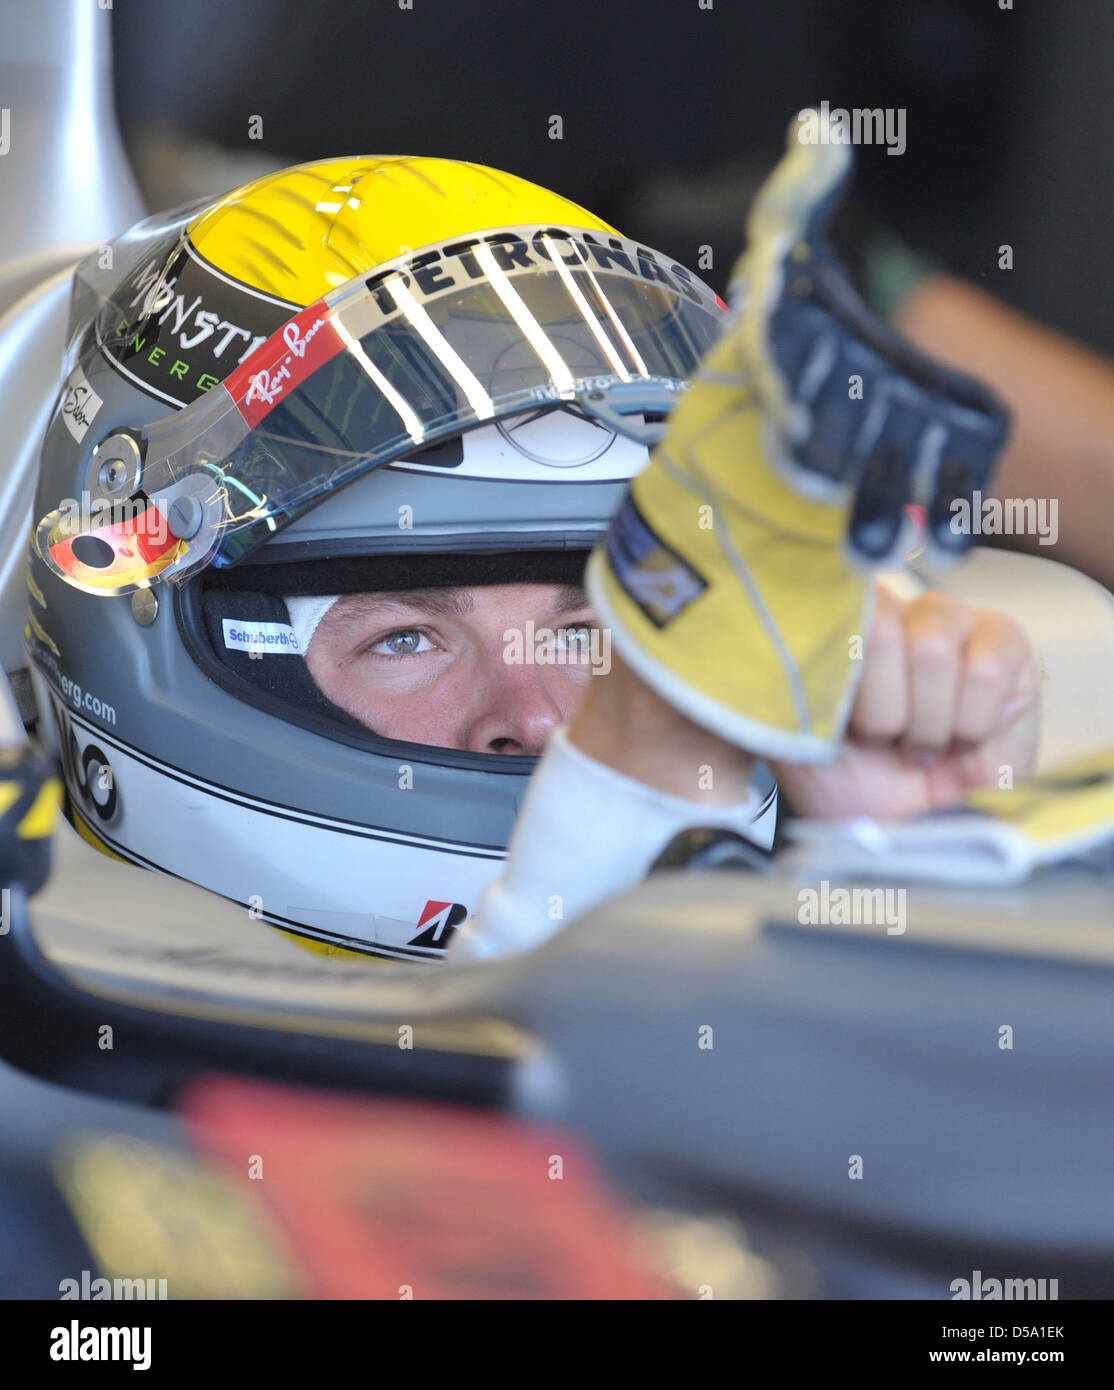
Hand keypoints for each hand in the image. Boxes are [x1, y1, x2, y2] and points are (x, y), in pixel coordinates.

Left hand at [772, 586, 1039, 819]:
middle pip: (881, 630)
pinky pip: (987, 669)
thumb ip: (787, 690)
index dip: (844, 684)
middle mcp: (891, 609)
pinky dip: (974, 721)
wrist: (908, 829)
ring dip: (928, 720)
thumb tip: (786, 644)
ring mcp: (949, 619)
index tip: (844, 728)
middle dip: (884, 711)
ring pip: (932, 648)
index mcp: (834, 625)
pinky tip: (966, 738)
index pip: (830, 617)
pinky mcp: (1005, 642)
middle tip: (890, 743)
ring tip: (925, 745)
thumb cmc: (851, 783)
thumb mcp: (799, 740)